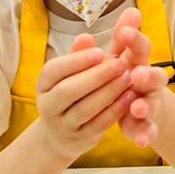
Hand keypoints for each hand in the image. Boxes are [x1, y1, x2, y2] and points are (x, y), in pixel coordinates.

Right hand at [35, 34, 136, 162]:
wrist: (61, 135)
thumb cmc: (72, 92)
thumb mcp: (72, 72)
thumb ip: (82, 52)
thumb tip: (87, 34)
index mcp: (43, 84)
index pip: (53, 70)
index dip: (77, 60)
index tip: (100, 51)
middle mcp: (48, 106)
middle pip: (68, 90)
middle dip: (96, 76)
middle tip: (120, 64)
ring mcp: (63, 125)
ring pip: (85, 108)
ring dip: (109, 92)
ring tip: (129, 77)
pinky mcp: (80, 139)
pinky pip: (98, 125)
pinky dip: (115, 110)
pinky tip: (130, 97)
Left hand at [111, 8, 168, 147]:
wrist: (140, 109)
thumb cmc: (123, 78)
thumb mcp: (118, 58)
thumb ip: (120, 38)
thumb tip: (130, 10)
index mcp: (138, 62)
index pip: (141, 47)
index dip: (134, 39)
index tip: (124, 32)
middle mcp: (148, 81)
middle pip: (155, 76)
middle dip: (147, 74)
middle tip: (137, 74)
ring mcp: (150, 103)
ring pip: (153, 103)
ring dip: (147, 105)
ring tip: (138, 107)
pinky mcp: (146, 124)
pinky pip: (148, 130)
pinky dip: (145, 134)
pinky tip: (140, 140)